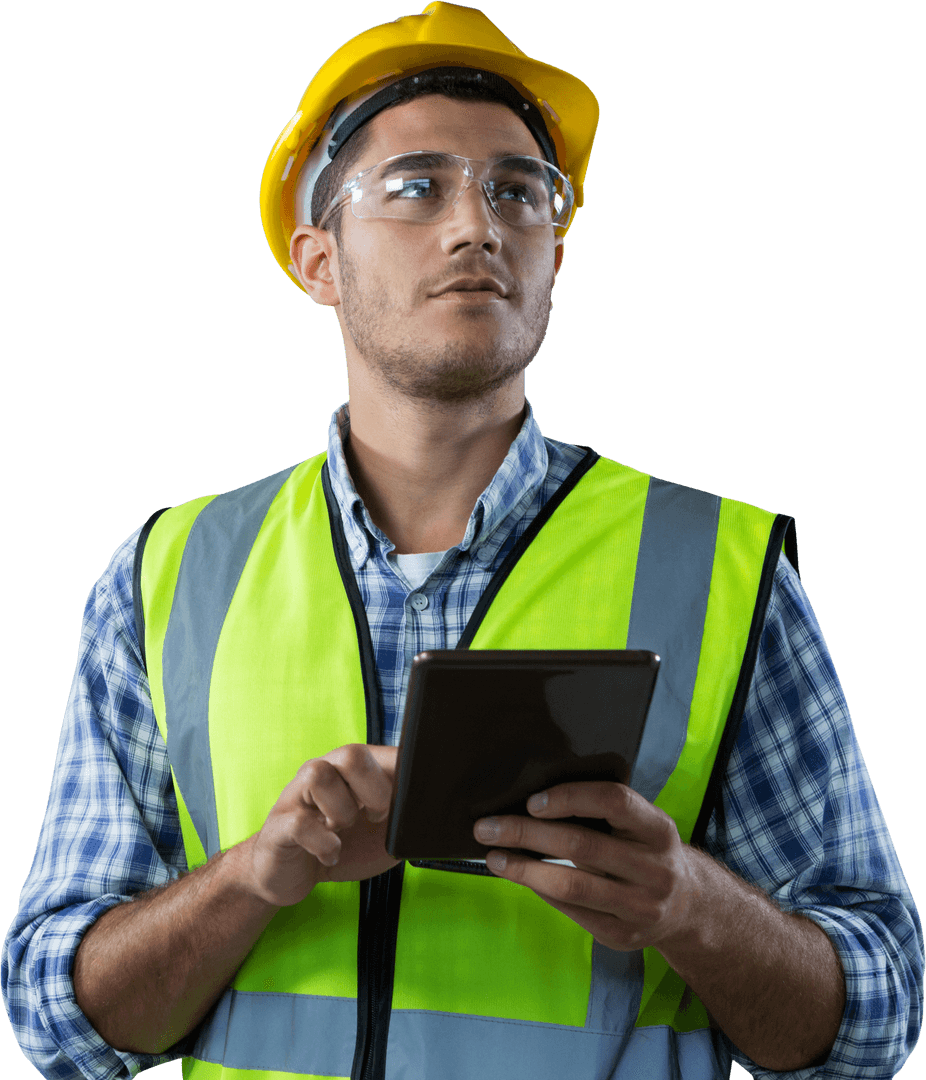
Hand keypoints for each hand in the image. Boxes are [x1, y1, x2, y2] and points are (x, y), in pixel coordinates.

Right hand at [245, 744, 399, 906]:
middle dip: (374, 791)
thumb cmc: (341, 847)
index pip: (385, 750)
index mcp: (353, 770)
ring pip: (319, 775)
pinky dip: (324, 844)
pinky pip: (300, 823)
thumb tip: (431, 813)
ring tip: (342, 830)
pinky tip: (329, 854)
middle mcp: (324, 772)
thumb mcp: (382, 833)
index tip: (408, 804)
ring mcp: (297, 795)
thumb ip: (404, 817)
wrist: (289, 874)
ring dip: (342, 812)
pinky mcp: (278, 825)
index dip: (404, 774)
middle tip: (374, 817)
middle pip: (351, 753)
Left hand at [473, 781, 700, 951]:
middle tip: (486, 827)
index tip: (531, 800)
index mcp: (659, 829)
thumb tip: (532, 801)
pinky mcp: (623, 936)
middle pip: (582, 845)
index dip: (570, 797)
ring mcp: (641, 907)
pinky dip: (541, 891)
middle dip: (526, 833)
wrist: (688, 906)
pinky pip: (572, 911)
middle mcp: (655, 869)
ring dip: (524, 869)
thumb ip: (603, 813)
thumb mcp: (641, 825)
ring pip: (572, 885)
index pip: (614, 801)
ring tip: (493, 857)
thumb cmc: (647, 850)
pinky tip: (520, 877)